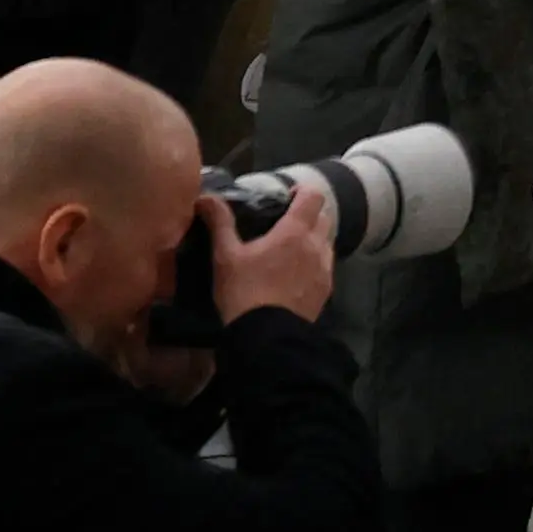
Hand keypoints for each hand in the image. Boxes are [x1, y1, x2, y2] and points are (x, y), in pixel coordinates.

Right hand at [218, 169, 341, 329]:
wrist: (266, 340)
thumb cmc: (244, 294)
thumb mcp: (226, 257)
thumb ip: (220, 223)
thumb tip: (205, 197)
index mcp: (295, 232)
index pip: (313, 196)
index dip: (303, 191)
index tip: (287, 196)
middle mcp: (316, 246)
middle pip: (323, 217)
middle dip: (308, 215)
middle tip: (285, 224)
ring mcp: (325, 270)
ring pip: (327, 242)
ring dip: (314, 239)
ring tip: (290, 251)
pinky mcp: (326, 292)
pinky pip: (326, 267)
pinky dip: (315, 263)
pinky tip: (296, 276)